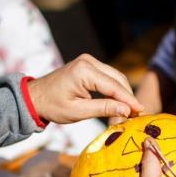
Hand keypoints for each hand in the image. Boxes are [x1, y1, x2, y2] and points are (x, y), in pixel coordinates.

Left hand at [27, 54, 143, 123]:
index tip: (141, 112)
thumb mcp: (78, 111)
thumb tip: (127, 110)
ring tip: (129, 111)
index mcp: (84, 71)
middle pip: (117, 79)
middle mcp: (88, 61)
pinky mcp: (88, 65)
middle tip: (136, 115)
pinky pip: (107, 76)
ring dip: (122, 93)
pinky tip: (119, 103)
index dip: (129, 100)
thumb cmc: (52, 106)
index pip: (113, 86)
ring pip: (114, 77)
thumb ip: (104, 109)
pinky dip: (114, 89)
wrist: (34, 97)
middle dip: (127, 97)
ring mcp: (88, 61)